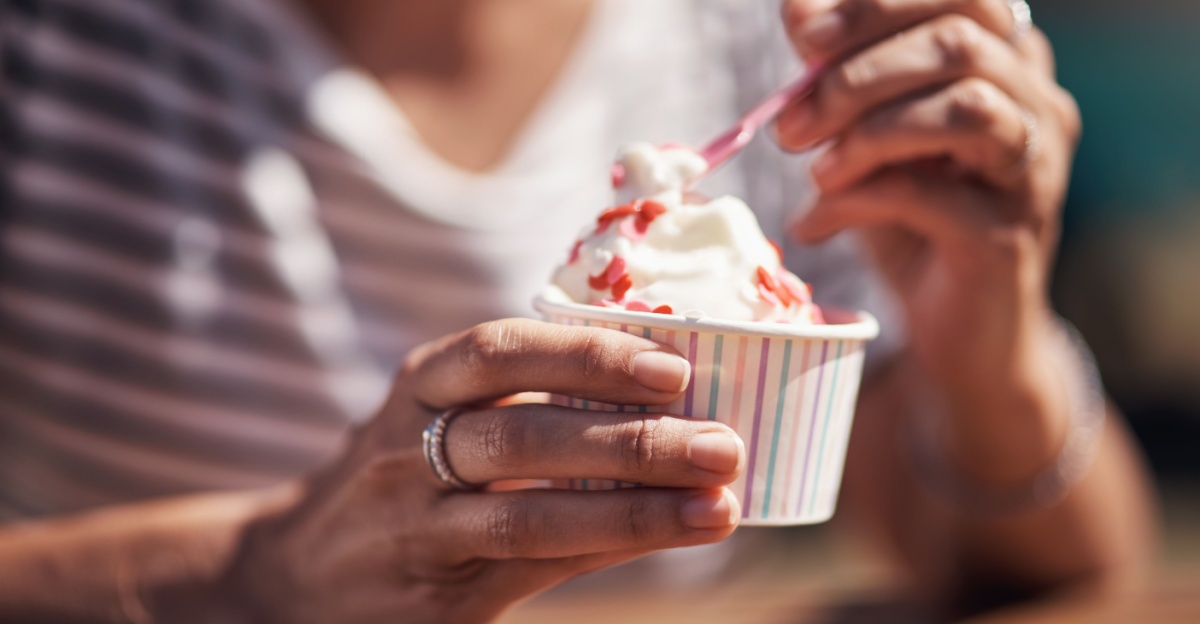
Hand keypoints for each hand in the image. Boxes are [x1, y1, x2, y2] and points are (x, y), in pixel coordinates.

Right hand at [218, 319, 743, 623]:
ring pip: (530, 515)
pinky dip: (608, 550)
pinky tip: (670, 536)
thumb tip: (668, 388)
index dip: (587, 355)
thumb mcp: (438, 416)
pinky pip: (533, 569)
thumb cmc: (403, 476)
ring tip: (717, 505)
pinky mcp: (438, 595)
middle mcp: (409, 450)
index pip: (501, 351)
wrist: (298, 573)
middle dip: (631, 440)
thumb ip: (526, 398)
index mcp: (422, 385)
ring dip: (634, 510)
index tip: (674, 366)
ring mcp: (418, 529)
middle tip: (721, 444)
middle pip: (523, 436)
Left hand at [778, 0, 1080, 416]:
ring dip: (867, 131)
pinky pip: (929, 195)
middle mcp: (1038, 106)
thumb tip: (797, 7)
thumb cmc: (912, 219)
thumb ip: (842, 74)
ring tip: (813, 169)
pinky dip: (857, 200)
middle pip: (960, 41)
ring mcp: (1034, 171)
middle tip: (790, 122)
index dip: (879, 5)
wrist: (958, 329)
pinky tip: (816, 222)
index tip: (803, 37)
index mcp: (1009, 63)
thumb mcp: (868, 136)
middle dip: (857, 73)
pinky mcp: (1008, 236)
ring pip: (963, 109)